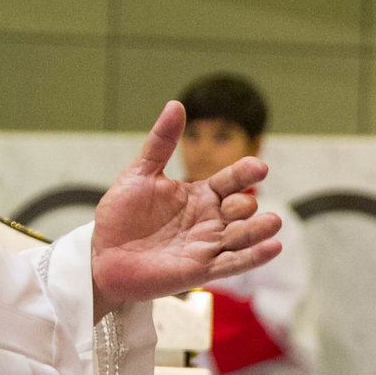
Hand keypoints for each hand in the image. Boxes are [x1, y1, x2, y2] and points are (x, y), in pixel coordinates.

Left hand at [90, 101, 281, 315]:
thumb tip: (176, 104)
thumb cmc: (121, 215)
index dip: (244, 172)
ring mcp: (207, 245)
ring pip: (243, 236)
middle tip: (236, 203)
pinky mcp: (201, 270)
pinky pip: (233, 263)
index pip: (229, 180)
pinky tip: (272, 247)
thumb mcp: (139, 174)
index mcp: (198, 195)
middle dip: (244, 204)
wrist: (103, 254)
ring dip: (259, 230)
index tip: (258, 166)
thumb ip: (160, 143)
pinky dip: (253, 256)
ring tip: (272, 222)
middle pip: (241, 208)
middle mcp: (208, 219)